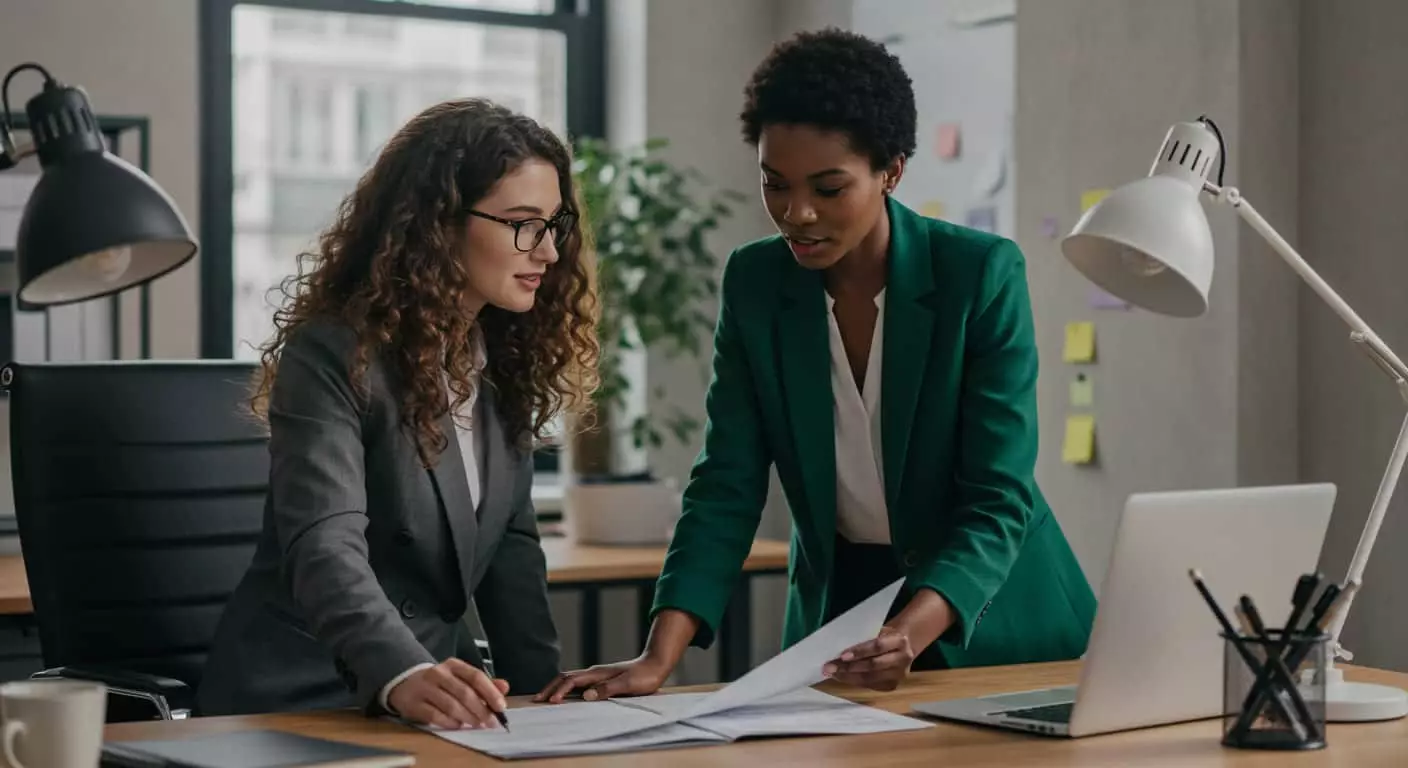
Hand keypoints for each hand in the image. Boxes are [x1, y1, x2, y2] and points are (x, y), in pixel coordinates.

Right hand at [387, 658, 509, 729]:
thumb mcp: (460, 677)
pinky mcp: (413, 704)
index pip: (475, 676)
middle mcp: (438, 674)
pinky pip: (434, 716)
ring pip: (450, 705)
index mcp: (453, 665)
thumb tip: (504, 687)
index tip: (501, 707)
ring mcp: (424, 688)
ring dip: (467, 718)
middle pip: (464, 692)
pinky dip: (449, 722)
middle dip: (481, 709)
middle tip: (490, 722)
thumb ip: (483, 683)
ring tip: (476, 724)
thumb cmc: (440, 682)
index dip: (490, 692)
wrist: (405, 682)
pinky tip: (457, 726)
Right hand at [533, 655, 670, 703]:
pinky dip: (565, 689)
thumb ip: (607, 690)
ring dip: (555, 688)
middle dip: (550, 688)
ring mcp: (596, 675)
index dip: (560, 691)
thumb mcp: (628, 685)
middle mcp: (594, 673)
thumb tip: (586, 695)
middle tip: (536, 700)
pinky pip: (577, 683)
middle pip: (565, 678)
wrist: (655, 665)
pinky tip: (564, 696)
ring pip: (570, 680)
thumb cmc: (644, 676)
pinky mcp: (600, 679)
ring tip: (544, 698)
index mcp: (598, 673)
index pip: (572, 681)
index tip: (551, 702)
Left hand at [823, 625, 916, 691]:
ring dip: (848, 677)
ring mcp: (899, 675)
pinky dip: (854, 681)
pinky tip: (842, 677)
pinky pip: (870, 685)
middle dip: (849, 667)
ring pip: (870, 678)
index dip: (860, 651)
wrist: (906, 646)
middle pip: (873, 665)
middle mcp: (902, 659)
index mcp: (899, 641)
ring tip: (832, 674)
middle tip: (829, 667)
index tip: (841, 655)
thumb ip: (865, 639)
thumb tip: (838, 649)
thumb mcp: (880, 630)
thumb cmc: (886, 635)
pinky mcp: (893, 685)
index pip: (877, 646)